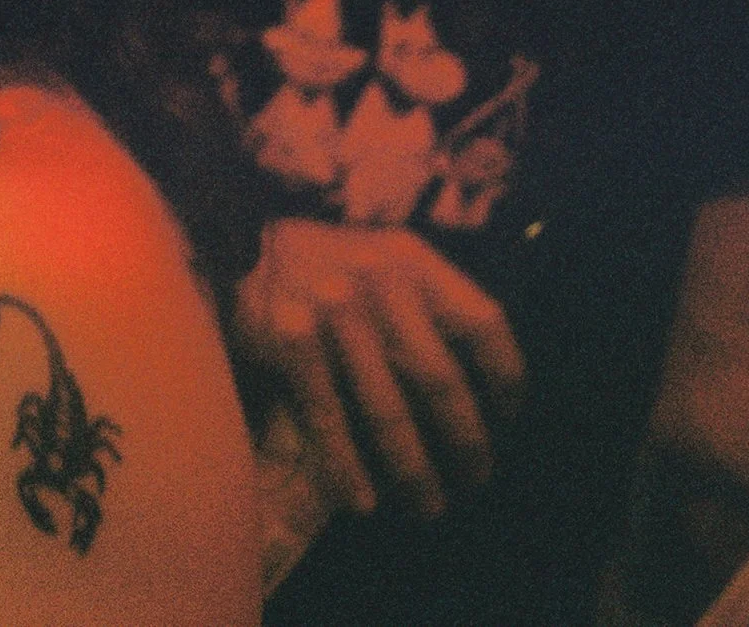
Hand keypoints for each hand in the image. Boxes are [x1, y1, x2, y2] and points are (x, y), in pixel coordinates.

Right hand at [234, 218, 524, 520]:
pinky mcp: (286, 338)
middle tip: (474, 483)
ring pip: (386, 408)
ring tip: (427, 506)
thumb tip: (489, 386)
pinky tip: (362, 501)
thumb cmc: (330, 262)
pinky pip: (325, 415)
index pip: (483, 324)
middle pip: (438, 378)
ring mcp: (329, 311)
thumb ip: (434, 303)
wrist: (239, 241)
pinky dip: (345, 463)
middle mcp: (378, 280)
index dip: (505, 380)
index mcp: (413, 259)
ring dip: (412, 468)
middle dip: (464, 443)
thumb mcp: (389, 258)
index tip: (508, 423)